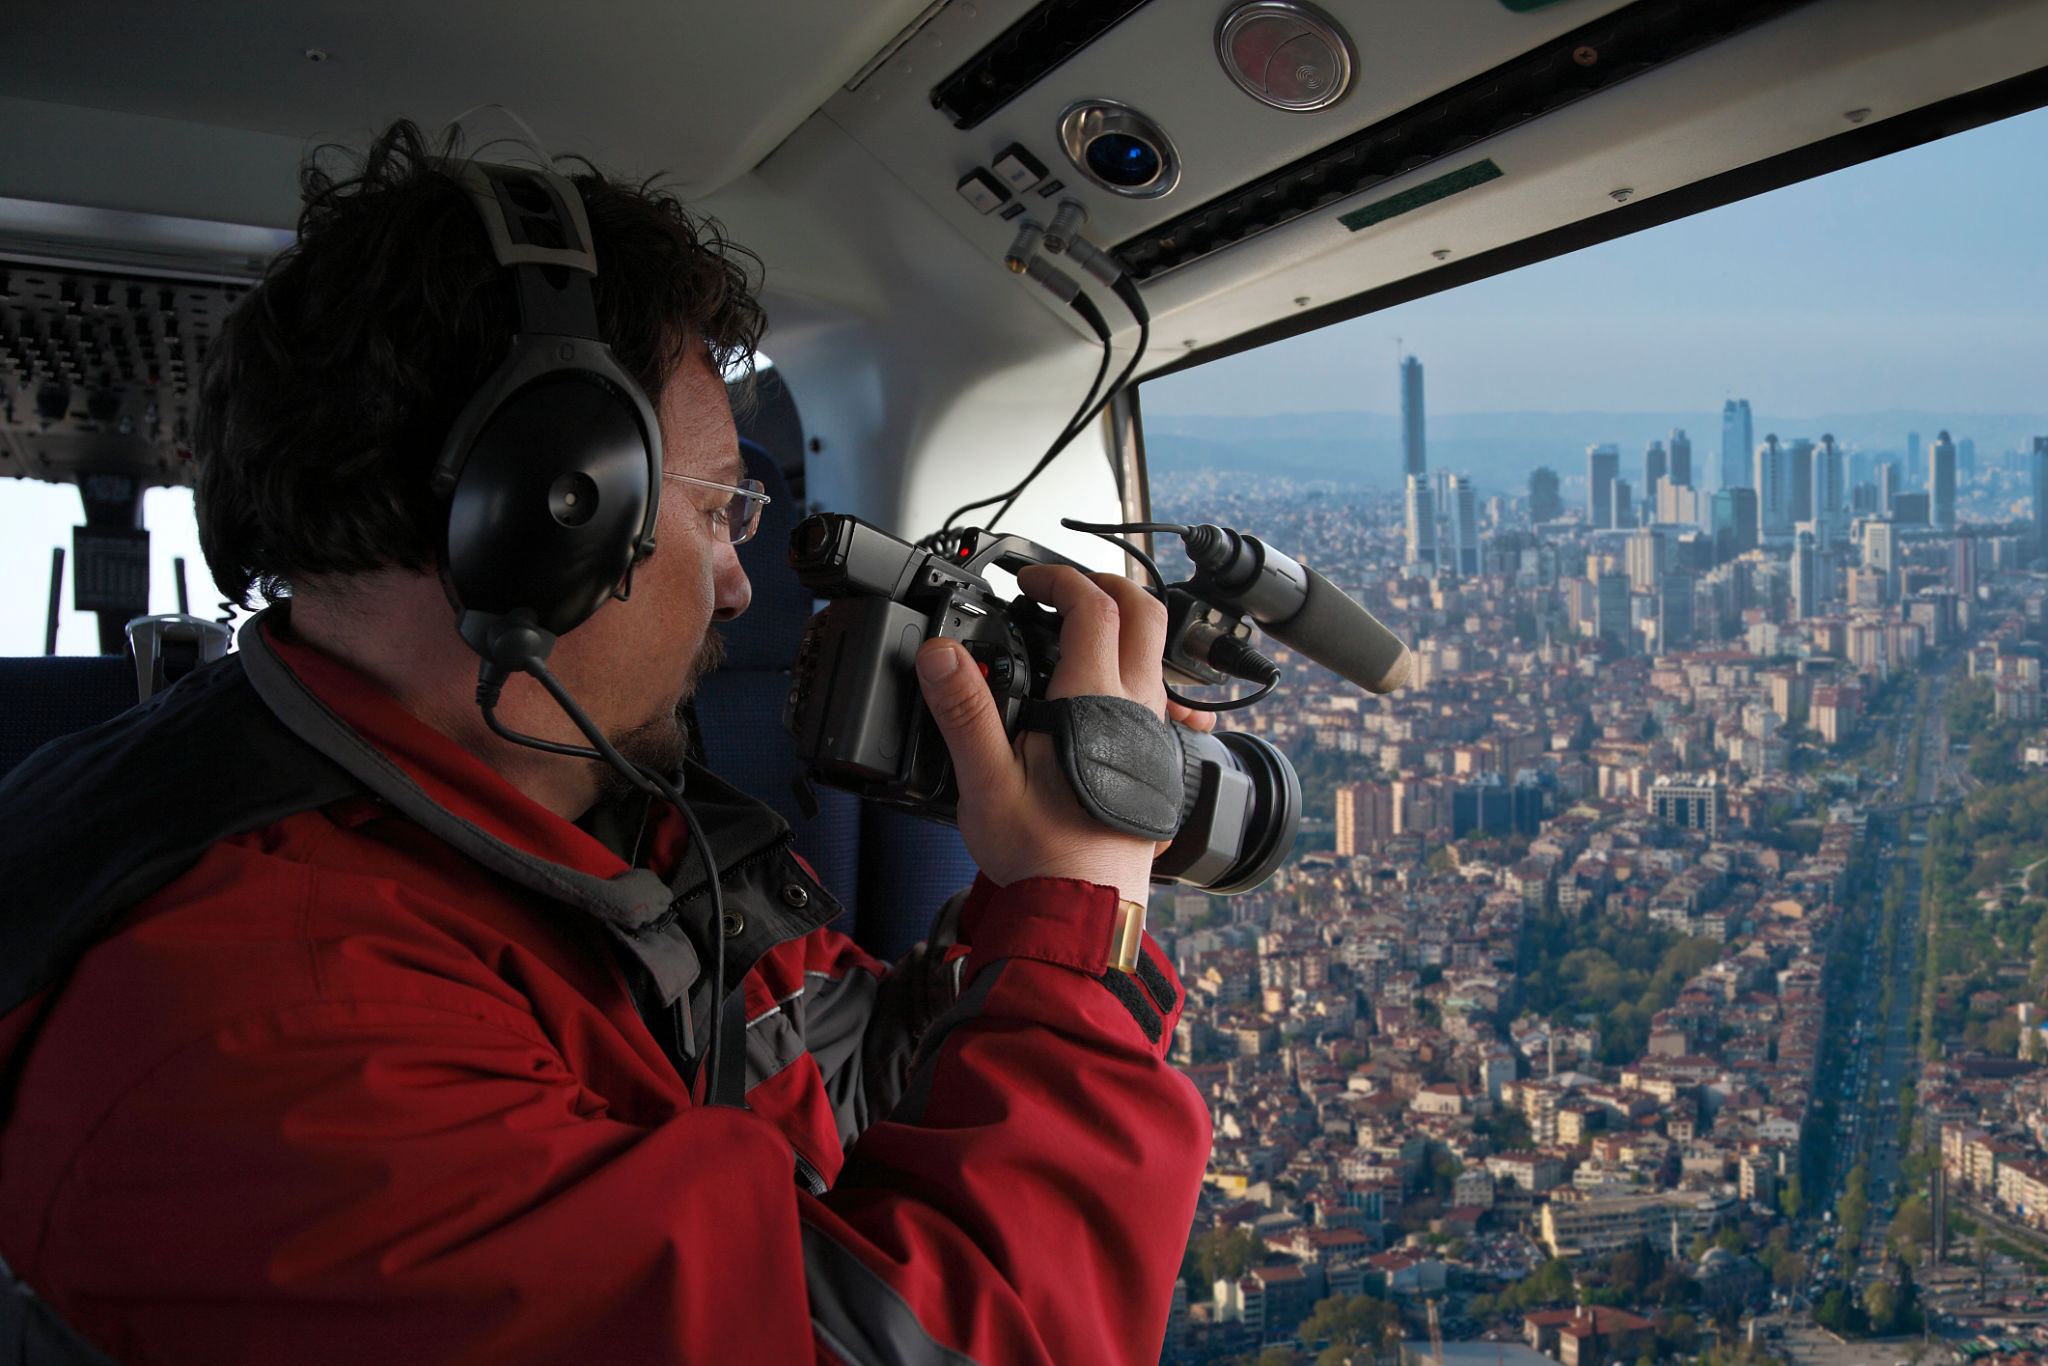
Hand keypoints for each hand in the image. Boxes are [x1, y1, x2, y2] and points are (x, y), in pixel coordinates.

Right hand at [915, 565, 1168, 904]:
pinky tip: (1111, 694)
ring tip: (1083, 631)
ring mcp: (1154, 735)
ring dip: (1126, 626)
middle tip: (1068, 585)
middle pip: (1146, 615)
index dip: (1060, 577)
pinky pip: (1163, 698)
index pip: (1093, 608)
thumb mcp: (986, 781)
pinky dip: (1140, 673)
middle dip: (1108, 584)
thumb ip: (963, 711)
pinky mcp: (1157, 761)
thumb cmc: (1042, 856)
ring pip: (1158, 655)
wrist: (1083, 910)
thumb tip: (940, 654)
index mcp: (1095, 701)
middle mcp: (1137, 710)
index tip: (1030, 579)